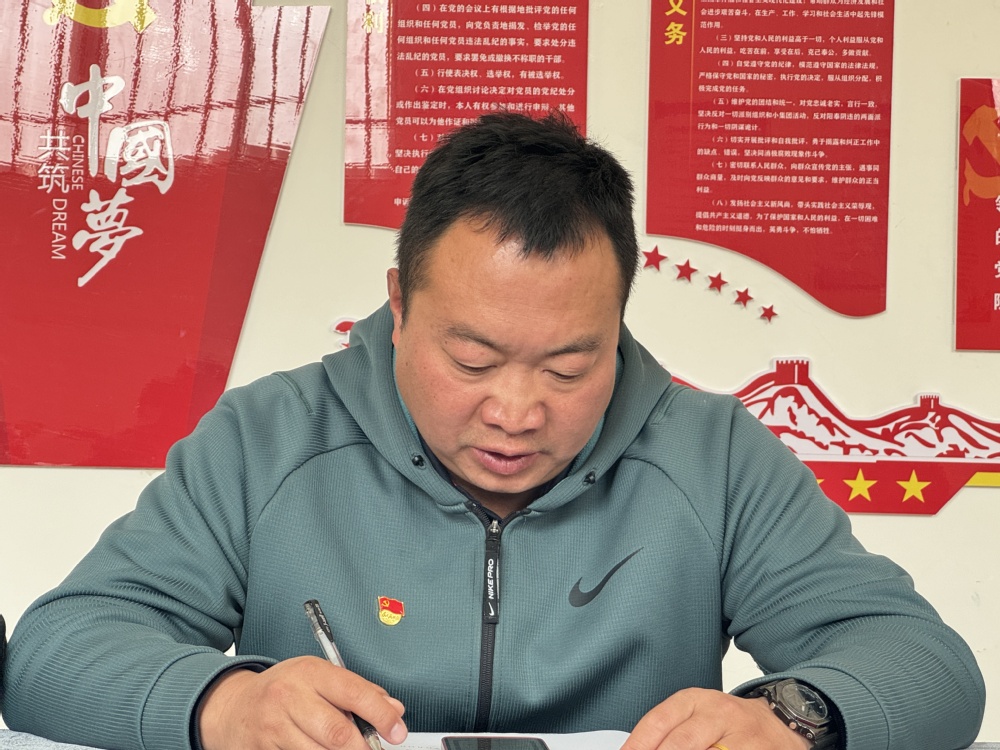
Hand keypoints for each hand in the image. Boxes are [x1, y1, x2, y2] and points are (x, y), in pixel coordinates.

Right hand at [197, 656, 407, 749]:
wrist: (232, 708)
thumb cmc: (283, 691)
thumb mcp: (318, 678)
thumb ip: (357, 691)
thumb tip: (394, 709)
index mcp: (310, 672)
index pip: (354, 693)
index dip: (382, 716)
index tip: (397, 732)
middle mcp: (289, 697)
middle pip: (338, 733)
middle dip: (362, 748)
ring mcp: (273, 727)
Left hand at [621, 688, 810, 749]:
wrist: (781, 724)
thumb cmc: (730, 724)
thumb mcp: (696, 717)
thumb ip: (668, 734)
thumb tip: (638, 748)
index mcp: (694, 700)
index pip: (658, 722)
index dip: (638, 744)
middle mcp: (718, 712)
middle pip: (680, 742)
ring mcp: (742, 735)